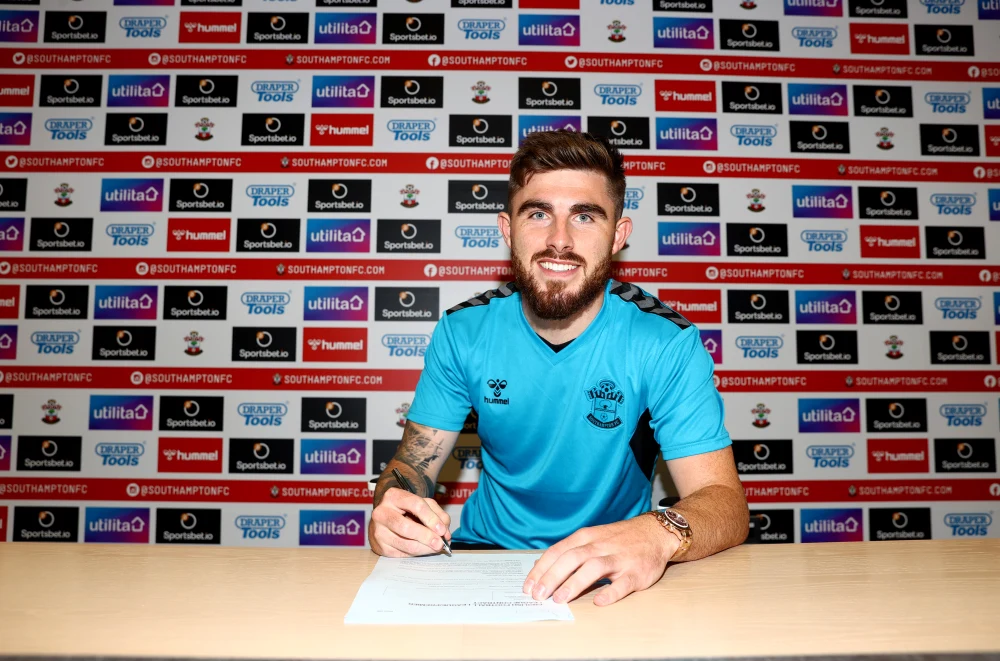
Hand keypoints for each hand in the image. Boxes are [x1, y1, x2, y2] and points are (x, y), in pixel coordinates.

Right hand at [369, 487, 451, 556]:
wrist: (386, 518)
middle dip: (427, 537)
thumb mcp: (422, 504)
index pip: (415, 505)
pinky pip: (401, 554)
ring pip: (405, 544)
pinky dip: (416, 553)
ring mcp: (378, 531)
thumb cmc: (406, 509)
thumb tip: (445, 532)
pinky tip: (423, 549)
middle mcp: (382, 513)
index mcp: (393, 496)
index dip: (431, 519)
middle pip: (406, 527)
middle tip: (440, 543)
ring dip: (424, 548)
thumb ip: (437, 514)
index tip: (442, 530)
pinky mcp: (379, 546)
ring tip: (435, 548)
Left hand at [522, 514, 678, 606]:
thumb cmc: (619, 539)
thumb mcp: (593, 537)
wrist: (655, 532)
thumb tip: (544, 568)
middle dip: (552, 577)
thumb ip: (571, 551)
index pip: (558, 551)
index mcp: (587, 537)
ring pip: (593, 568)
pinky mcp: (636, 572)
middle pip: (572, 558)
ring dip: (574, 583)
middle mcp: (600, 546)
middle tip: (539, 595)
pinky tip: (598, 602)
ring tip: (560, 599)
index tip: (528, 585)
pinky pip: (622, 583)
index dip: (541, 569)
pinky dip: (610, 592)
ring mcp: (619, 559)